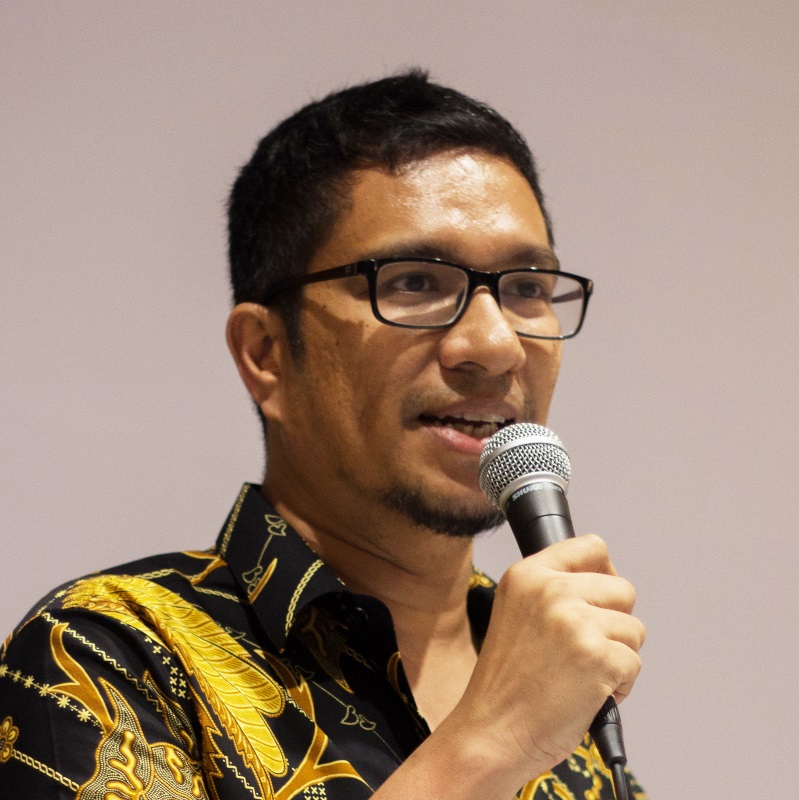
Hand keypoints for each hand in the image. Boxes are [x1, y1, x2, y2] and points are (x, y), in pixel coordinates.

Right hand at [442, 533, 644, 787]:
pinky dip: (620, 686)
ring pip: (634, 629)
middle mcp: (551, 590)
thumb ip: (553, 590)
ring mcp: (576, 622)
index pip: (592, 547)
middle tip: (583, 650)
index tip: (598, 599)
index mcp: (528, 575)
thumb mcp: (515, 612)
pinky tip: (587, 695)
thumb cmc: (507, 682)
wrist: (491, 731)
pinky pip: (634, 663)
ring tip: (581, 675)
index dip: (604, 573)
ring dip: (618, 656)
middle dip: (614, 622)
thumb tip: (607, 581)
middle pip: (623, 589)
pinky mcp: (598, 657)